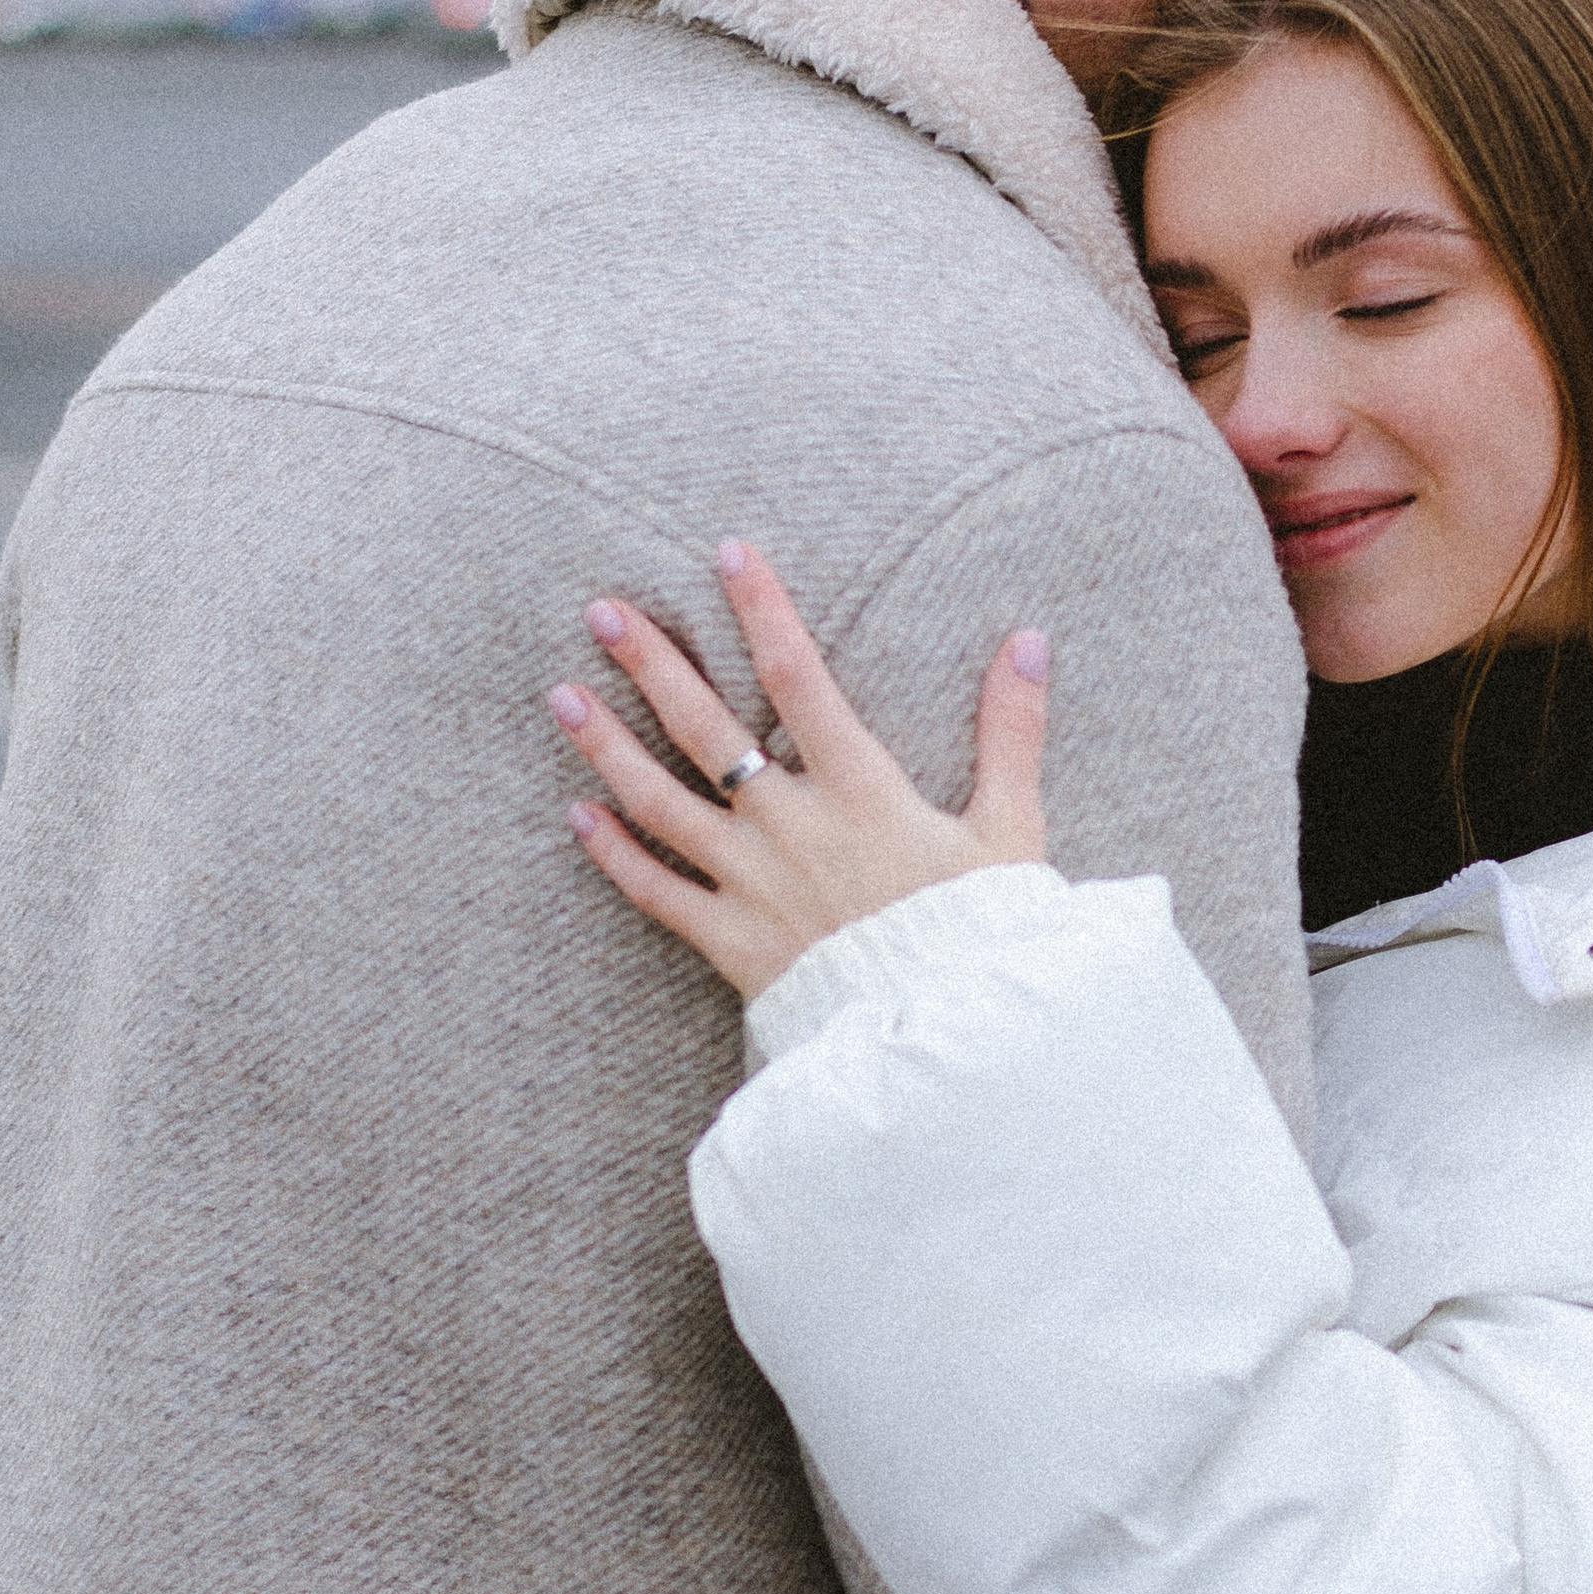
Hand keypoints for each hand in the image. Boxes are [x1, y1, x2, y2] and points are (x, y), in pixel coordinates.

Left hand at [550, 538, 1050, 1001]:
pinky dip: (614, 854)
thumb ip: (1012, 731)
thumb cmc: (981, 931)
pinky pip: (658, 892)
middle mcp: (792, 826)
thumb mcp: (1013, 827)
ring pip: (663, 802)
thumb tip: (1030, 641)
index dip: (762, 610)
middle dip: (652, 663)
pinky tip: (576, 814)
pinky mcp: (731, 941)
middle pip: (707, 728)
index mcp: (861, 789)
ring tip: (562, 694)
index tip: (727, 553)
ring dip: (608, 746)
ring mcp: (752, 884)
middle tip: (601, 611)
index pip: (800, 677)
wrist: (946, 1040)